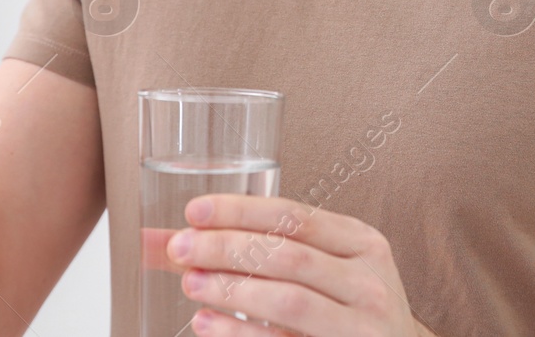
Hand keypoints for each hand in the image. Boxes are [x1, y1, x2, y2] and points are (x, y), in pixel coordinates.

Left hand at [163, 193, 434, 336]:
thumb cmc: (351, 307)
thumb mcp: (327, 267)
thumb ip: (260, 248)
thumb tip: (167, 240)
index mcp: (361, 242)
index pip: (295, 216)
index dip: (241, 211)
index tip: (195, 211)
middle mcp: (366, 281)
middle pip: (288, 256)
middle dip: (227, 248)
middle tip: (181, 248)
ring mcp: (359, 325)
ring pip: (289, 301)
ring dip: (232, 290)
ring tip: (191, 283)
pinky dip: (240, 334)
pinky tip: (206, 324)